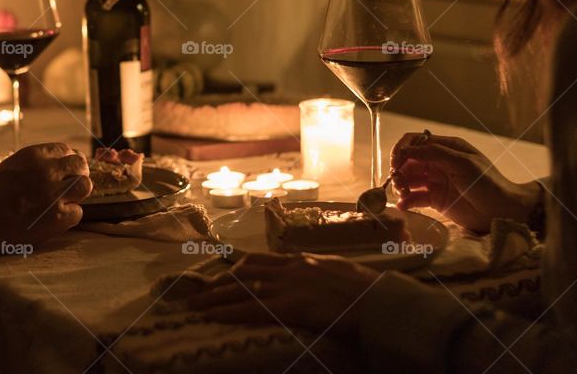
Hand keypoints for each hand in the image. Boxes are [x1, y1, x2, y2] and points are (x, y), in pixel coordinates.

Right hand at [0, 143, 90, 261]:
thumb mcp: (10, 167)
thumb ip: (34, 164)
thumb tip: (57, 163)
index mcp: (33, 155)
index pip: (65, 149)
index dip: (68, 160)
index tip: (66, 169)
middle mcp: (47, 171)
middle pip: (80, 164)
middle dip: (78, 173)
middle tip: (69, 185)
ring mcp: (55, 194)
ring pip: (85, 186)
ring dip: (78, 193)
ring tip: (66, 201)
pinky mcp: (58, 217)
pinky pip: (78, 212)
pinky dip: (69, 216)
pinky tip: (56, 219)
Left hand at [187, 253, 382, 332]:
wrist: (382, 302)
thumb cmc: (368, 292)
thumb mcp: (340, 273)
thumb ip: (322, 274)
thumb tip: (315, 282)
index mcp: (304, 261)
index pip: (262, 260)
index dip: (238, 267)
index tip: (222, 272)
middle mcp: (292, 268)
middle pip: (245, 272)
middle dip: (219, 282)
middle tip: (196, 289)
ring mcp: (290, 286)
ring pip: (242, 288)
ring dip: (215, 297)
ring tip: (194, 304)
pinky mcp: (290, 306)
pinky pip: (252, 308)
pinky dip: (229, 311)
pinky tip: (212, 316)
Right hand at [390, 133, 540, 232]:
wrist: (502, 211)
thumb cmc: (487, 182)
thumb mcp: (462, 163)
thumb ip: (434, 154)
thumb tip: (406, 150)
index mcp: (446, 148)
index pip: (415, 142)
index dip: (402, 150)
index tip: (396, 163)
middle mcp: (438, 162)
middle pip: (409, 161)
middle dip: (399, 170)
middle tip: (397, 182)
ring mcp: (436, 181)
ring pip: (409, 179)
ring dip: (400, 185)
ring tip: (401, 194)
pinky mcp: (435, 200)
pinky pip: (415, 198)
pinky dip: (406, 201)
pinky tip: (403, 206)